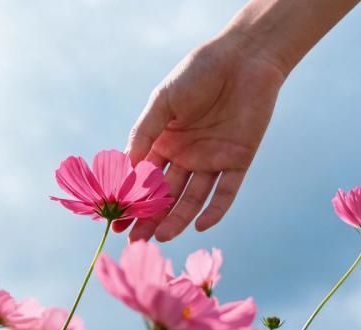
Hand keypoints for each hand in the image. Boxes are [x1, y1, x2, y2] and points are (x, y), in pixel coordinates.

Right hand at [119, 32, 286, 241]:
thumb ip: (145, 133)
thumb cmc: (198, 73)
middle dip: (150, 217)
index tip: (117, 219)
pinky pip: (226, 192)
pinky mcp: (238, 161)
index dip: (131, 198)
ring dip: (178, 218)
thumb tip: (125, 168)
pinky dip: (215, 210)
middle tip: (136, 239)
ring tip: (162, 238)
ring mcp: (212, 160)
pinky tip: (201, 225)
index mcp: (164, 141)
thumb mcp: (163, 101)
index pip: (144, 176)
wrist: (243, 58)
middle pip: (165, 194)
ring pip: (192, 198)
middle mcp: (186, 155)